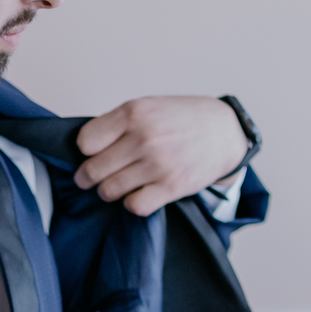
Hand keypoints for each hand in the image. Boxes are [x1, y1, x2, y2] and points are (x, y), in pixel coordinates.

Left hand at [74, 96, 248, 216]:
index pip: (85, 142)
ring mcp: (157, 164)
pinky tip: (139, 192)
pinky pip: (134, 206)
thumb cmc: (183, 119)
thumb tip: (86, 149)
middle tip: (94, 177)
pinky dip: (133, 202)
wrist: (225, 132)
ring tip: (119, 183)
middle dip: (90, 176)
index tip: (94, 153)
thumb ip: (118, 124)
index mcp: (134, 112)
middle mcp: (144, 137)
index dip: (87, 150)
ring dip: (110, 191)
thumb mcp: (149, 106)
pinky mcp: (170, 187)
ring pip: (109, 190)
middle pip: (93, 170)